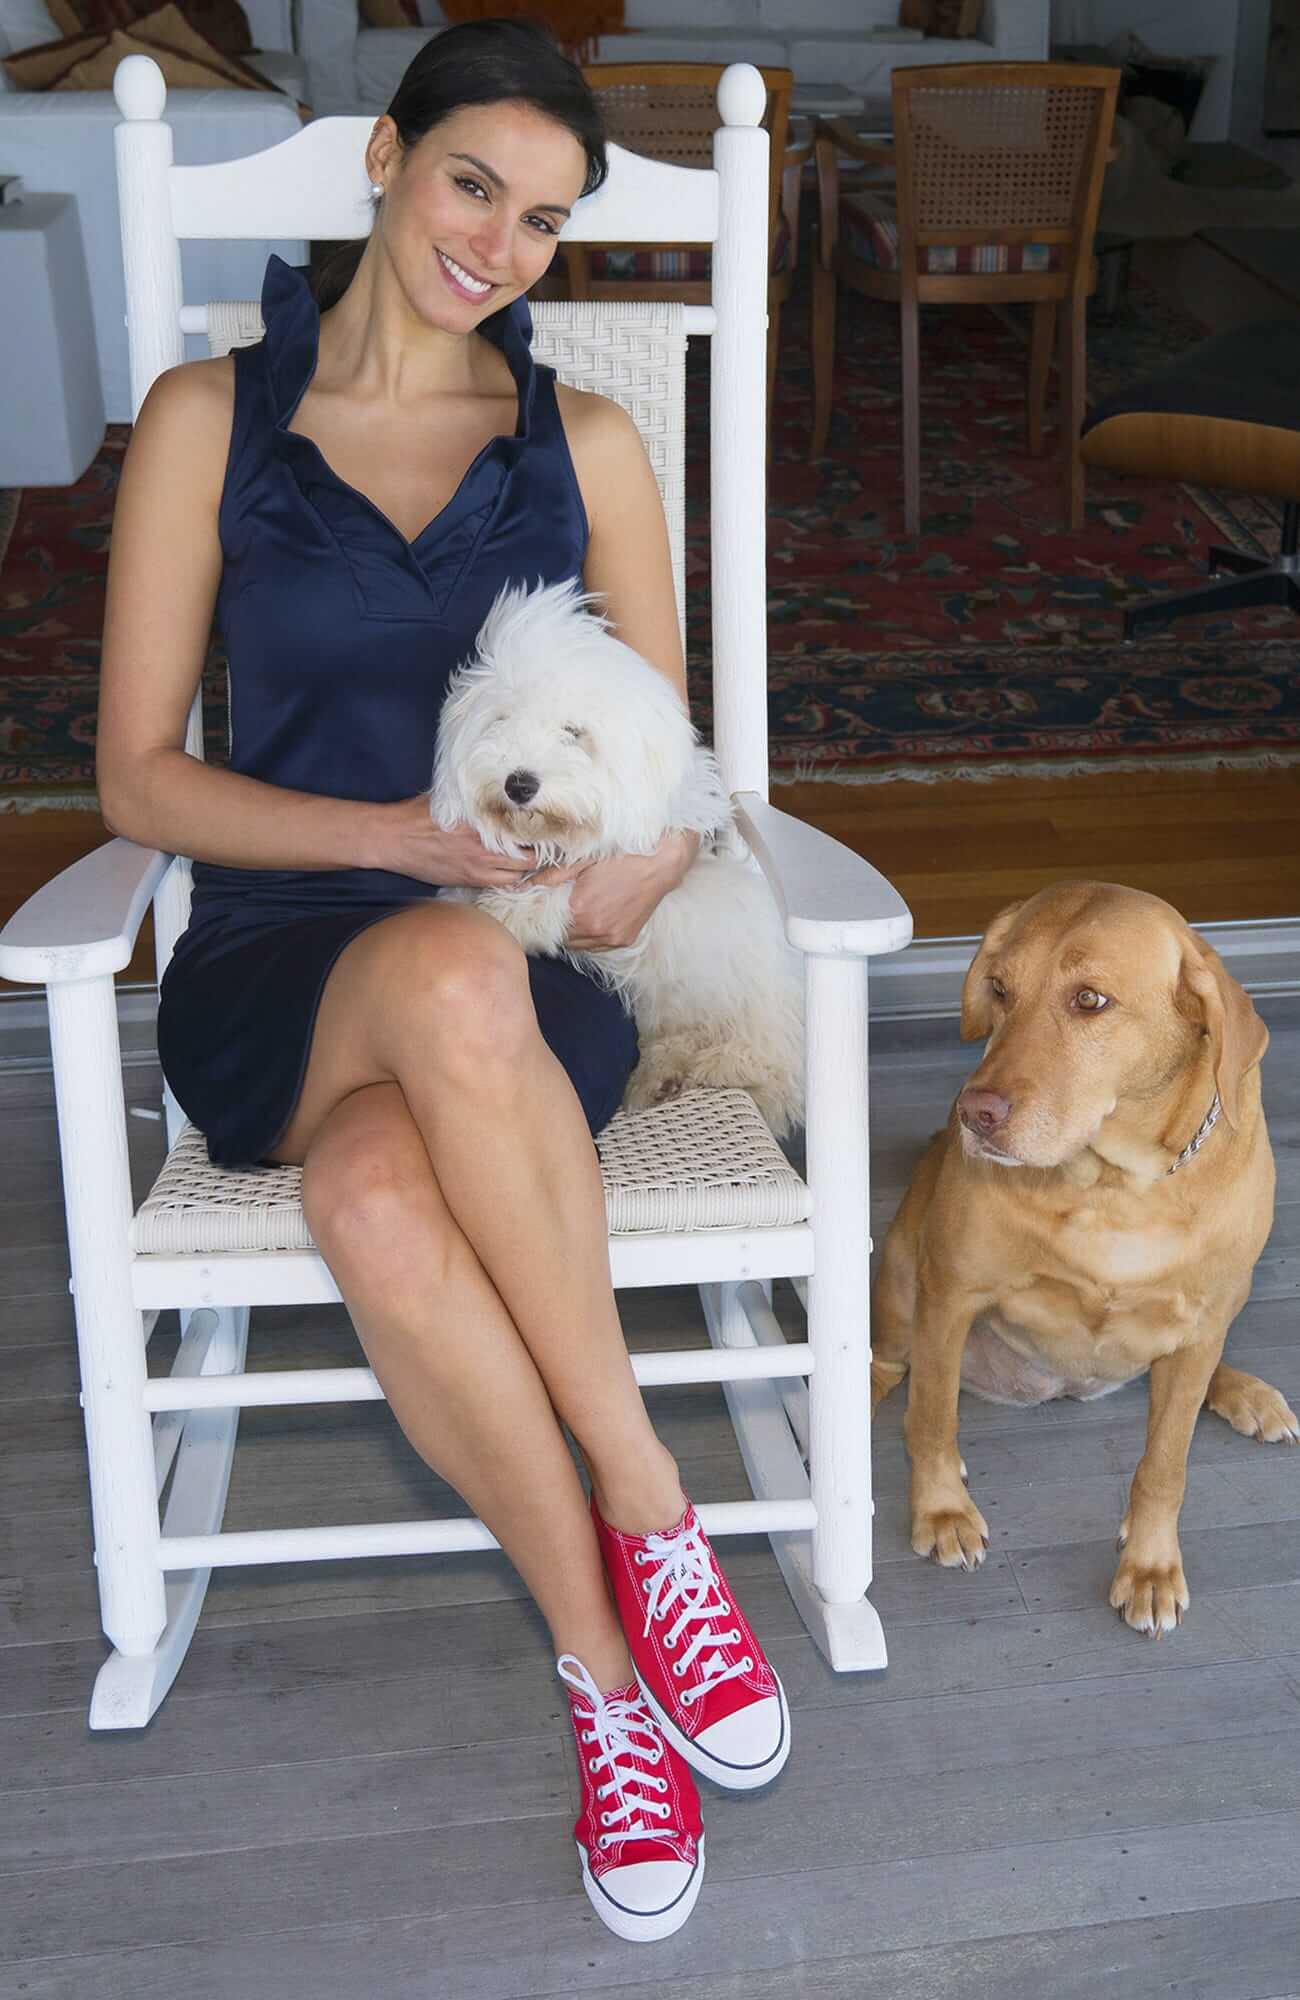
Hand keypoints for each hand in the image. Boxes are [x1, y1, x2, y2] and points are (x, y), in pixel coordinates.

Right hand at [365, 796, 542, 889]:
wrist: (392, 839)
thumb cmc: (418, 815)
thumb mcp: (451, 799)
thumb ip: (477, 798)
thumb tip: (497, 787)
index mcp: (483, 826)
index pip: (526, 834)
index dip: (542, 834)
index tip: (548, 829)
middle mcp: (484, 850)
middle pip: (529, 860)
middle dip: (539, 855)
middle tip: (545, 848)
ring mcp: (477, 869)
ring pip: (517, 877)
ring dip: (526, 870)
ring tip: (530, 860)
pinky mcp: (467, 881)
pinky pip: (499, 885)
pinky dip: (509, 880)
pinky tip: (511, 872)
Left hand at [535, 831, 698, 951]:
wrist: (660, 865)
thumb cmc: (621, 857)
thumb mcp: (582, 860)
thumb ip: (550, 876)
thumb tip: (523, 885)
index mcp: (579, 910)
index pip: (545, 925)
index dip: (539, 918)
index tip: (536, 911)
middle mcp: (594, 930)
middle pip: (560, 938)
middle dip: (553, 926)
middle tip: (552, 911)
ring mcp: (611, 938)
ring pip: (578, 946)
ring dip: (571, 934)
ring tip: (572, 916)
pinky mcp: (624, 940)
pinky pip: (597, 946)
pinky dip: (589, 937)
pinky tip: (590, 920)